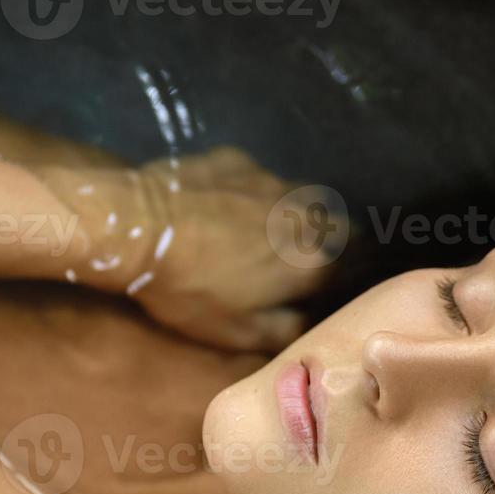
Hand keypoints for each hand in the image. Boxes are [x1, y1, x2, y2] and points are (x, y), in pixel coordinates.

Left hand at [42, 148, 343, 351]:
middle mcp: (305, 215)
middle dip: (335, 243)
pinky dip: (257, 196)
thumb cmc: (190, 290)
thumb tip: (316, 323)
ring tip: (272, 234)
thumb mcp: (240, 332)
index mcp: (313, 261)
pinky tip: (229, 208)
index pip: (358, 265)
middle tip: (309, 261)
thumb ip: (290, 330)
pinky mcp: (240, 161)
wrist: (136, 227)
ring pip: (304, 200)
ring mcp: (273, 181)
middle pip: (340, 226)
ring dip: (299, 217)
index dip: (353, 276)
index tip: (341, 286)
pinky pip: (263, 181)